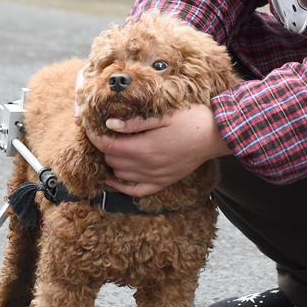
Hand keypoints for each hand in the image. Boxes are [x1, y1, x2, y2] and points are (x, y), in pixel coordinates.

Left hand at [87, 104, 231, 196]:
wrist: (215, 135)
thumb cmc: (191, 120)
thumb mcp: (163, 115)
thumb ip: (135, 122)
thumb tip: (110, 125)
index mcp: (145, 148)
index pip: (108, 146)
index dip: (95, 136)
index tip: (91, 127)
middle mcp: (147, 166)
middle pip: (112, 161)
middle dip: (105, 147)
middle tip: (106, 134)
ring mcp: (155, 177)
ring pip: (120, 175)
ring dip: (112, 163)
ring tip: (113, 150)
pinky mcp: (163, 182)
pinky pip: (135, 190)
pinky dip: (121, 186)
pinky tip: (114, 178)